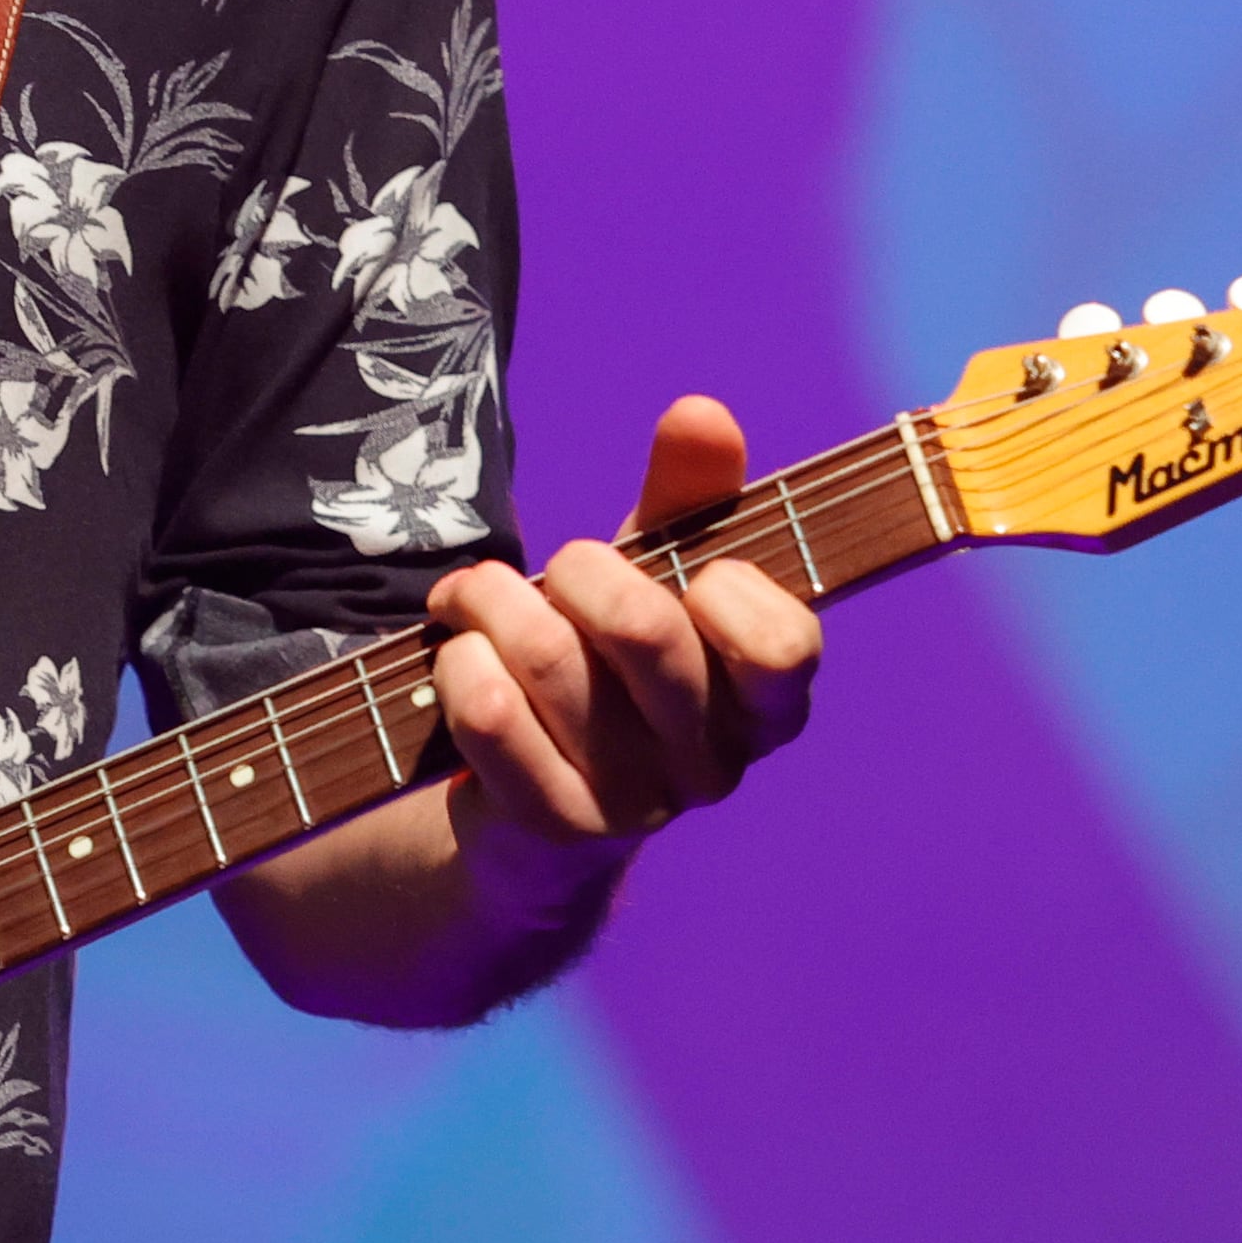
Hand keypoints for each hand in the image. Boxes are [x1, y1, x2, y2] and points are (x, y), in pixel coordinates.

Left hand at [418, 395, 820, 922]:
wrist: (522, 797)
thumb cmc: (606, 663)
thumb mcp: (653, 574)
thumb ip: (690, 495)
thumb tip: (702, 412)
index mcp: (764, 705)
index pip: (786, 647)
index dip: (727, 589)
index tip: (689, 570)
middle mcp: (714, 766)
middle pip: (644, 631)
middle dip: (576, 568)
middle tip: (555, 564)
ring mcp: (637, 807)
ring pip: (551, 663)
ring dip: (493, 601)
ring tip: (475, 595)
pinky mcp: (554, 830)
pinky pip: (492, 717)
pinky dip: (459, 663)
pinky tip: (456, 655)